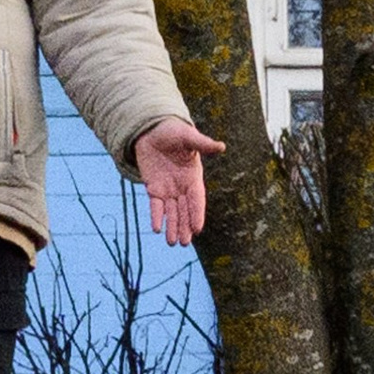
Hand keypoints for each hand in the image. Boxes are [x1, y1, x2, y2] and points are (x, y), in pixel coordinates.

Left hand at [132, 116, 220, 246]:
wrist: (152, 130)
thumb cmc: (173, 131)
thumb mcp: (187, 136)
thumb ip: (203, 144)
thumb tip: (221, 146)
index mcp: (193, 177)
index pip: (196, 199)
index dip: (197, 213)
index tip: (197, 229)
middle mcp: (182, 187)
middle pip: (184, 210)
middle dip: (184, 227)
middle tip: (184, 243)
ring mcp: (168, 189)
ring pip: (172, 212)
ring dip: (172, 227)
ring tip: (172, 243)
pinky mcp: (154, 188)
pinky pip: (156, 206)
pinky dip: (156, 216)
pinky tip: (156, 229)